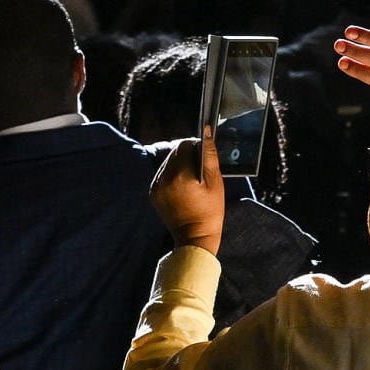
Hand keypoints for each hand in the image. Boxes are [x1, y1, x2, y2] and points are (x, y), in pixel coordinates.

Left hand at [150, 130, 227, 256]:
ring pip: (168, 162)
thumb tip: (206, 132)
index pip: (185, 145)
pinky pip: (162, 174)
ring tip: (191, 180)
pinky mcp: (153, 193)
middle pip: (175, 152)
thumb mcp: (215, 181)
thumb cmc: (209, 210)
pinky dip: (172, 175)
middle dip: (188, 157)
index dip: (197, 148)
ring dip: (179, 165)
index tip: (204, 160)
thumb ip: (209, 155)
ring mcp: (156, 186)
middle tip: (199, 172)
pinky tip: (182, 186)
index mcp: (180, 174)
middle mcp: (164, 178)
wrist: (194, 237)